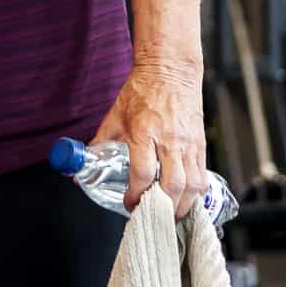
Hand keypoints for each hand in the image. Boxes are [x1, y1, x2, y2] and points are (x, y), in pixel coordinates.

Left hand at [90, 57, 206, 217]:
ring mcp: (188, 144)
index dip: (135, 194)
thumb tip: (83, 163)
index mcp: (144, 131)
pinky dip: (195, 193)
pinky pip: (202, 175)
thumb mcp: (115, 114)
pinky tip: (185, 200)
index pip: (143, 172)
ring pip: (193, 185)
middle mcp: (170, 140)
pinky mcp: (201, 144)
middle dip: (163, 208)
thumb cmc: (142, 91)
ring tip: (169, 214)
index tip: (128, 203)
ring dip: (182, 206)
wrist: (170, 70)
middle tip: (152, 215)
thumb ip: (101, 141)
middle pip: (173, 184)